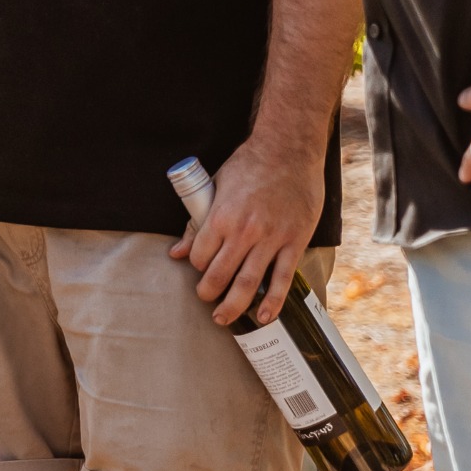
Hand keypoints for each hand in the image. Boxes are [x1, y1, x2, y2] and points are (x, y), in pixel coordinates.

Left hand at [170, 134, 323, 325]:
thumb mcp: (214, 187)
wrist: (288, 151)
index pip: (199, 255)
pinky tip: (264, 316)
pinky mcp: (294, 242)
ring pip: (249, 282)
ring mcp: (271, 239)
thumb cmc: (249, 166)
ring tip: (224, 318)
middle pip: (221, 274)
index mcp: (220, 216)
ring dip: (234, 305)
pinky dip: (273, 301)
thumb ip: (196, 222)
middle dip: (209, 293)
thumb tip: (175, 251)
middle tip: (207, 303)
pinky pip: (283, 279)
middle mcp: (244, 232)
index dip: (195, 266)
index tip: (198, 269)